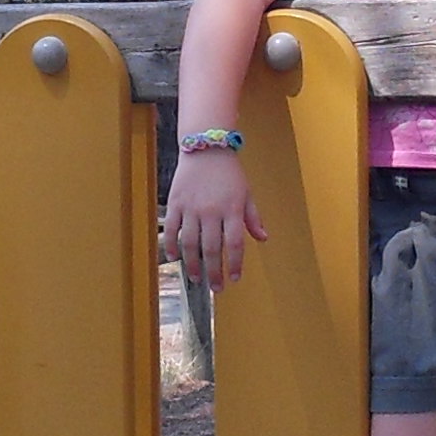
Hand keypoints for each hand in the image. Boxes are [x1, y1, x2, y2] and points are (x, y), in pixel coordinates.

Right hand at [162, 148, 265, 286]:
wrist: (206, 148)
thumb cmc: (229, 172)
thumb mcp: (246, 193)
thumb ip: (253, 218)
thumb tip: (263, 239)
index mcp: (232, 209)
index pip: (235, 243)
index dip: (235, 264)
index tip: (234, 278)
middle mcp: (211, 211)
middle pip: (212, 248)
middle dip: (214, 272)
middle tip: (217, 287)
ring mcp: (191, 208)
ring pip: (190, 243)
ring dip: (193, 264)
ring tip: (197, 278)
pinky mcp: (176, 203)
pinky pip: (172, 229)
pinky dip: (171, 245)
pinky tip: (174, 258)